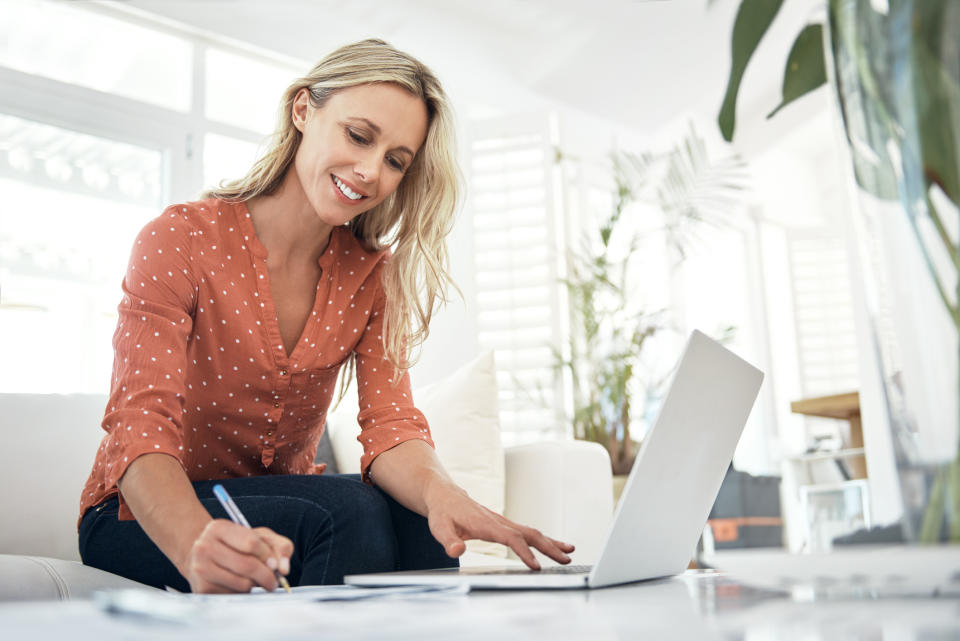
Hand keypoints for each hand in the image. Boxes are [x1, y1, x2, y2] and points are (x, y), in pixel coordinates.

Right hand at [181, 519, 292, 592]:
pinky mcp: (201, 588)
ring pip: (242, 583)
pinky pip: (233, 595)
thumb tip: (283, 568)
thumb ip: (280, 546)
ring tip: (255, 580)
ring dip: (255, 585)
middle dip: (267, 576)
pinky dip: (242, 593)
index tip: (275, 565)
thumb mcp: (260, 537)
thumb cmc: (237, 546)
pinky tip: (240, 585)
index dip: (268, 556)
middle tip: (274, 581)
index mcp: (219, 528)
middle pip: (247, 565)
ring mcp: (201, 568)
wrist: (205, 558)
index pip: (250, 542)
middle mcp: (205, 546)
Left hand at [424, 483, 574, 569]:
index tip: (536, 567)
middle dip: (549, 547)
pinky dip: (542, 539)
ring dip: (551, 543)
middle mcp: (499, 521)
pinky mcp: (504, 525)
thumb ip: (448, 541)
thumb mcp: (439, 528)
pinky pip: (526, 532)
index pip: (510, 539)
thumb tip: (456, 551)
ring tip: (569, 553)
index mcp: (486, 524)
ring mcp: (503, 522)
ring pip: (531, 532)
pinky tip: (553, 546)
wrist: (444, 495)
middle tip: (566, 560)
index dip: (524, 553)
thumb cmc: (442, 513)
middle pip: (529, 533)